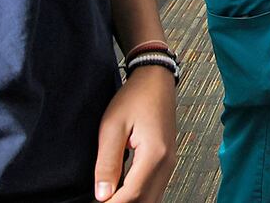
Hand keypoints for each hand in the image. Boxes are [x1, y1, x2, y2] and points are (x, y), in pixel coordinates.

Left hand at [93, 65, 175, 201]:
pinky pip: (154, 189)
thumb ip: (107, 162)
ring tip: (108, 198)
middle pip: (145, 201)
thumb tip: (102, 194)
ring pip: (152, 198)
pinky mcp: (167, 161)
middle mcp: (167, 162)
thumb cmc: (136, 96)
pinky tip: (122, 193)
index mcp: (154, 154)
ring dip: (131, 202)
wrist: (156, 79)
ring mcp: (169, 163)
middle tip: (100, 201)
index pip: (131, 195)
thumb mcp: (112, 126)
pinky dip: (138, 196)